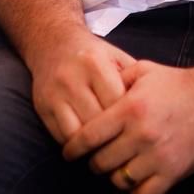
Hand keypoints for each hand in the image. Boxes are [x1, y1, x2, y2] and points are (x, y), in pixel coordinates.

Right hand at [30, 28, 135, 144]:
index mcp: (94, 63)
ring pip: (77, 134)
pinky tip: (89, 145)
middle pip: (96, 120)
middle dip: (113, 136)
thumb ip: (133, 79)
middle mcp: (71, 78)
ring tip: (108, 150)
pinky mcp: (42, 108)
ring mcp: (54, 95)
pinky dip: (77, 145)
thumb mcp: (116, 57)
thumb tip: (151, 110)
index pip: (116, 102)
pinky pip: (61, 137)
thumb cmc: (92, 55)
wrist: (52, 43)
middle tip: (126, 146)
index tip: (139, 129)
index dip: (129, 119)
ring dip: (94, 146)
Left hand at [62, 61, 193, 193]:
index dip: (73, 147)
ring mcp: (157, 156)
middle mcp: (141, 135)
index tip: (69, 152)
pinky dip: (135, 190)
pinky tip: (135, 179)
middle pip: (100, 162)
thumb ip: (115, 80)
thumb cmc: (176, 84)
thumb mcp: (143, 70)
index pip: (88, 136)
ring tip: (117, 166)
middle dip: (94, 161)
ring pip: (119, 180)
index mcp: (130, 109)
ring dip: (114, 175)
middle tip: (96, 157)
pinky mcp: (173, 172)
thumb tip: (91, 92)